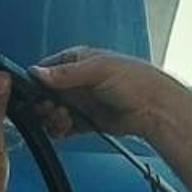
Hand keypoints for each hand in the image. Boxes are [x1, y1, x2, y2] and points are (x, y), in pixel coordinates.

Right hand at [33, 48, 175, 141]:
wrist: (154, 108)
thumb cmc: (134, 80)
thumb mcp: (97, 70)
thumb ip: (66, 74)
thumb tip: (38, 73)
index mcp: (77, 61)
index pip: (46, 71)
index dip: (37, 84)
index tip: (37, 95)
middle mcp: (76, 81)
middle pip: (46, 94)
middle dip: (45, 105)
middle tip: (51, 111)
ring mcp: (80, 101)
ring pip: (54, 112)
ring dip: (53, 119)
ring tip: (63, 121)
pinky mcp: (85, 120)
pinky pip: (65, 126)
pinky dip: (61, 130)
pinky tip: (64, 130)